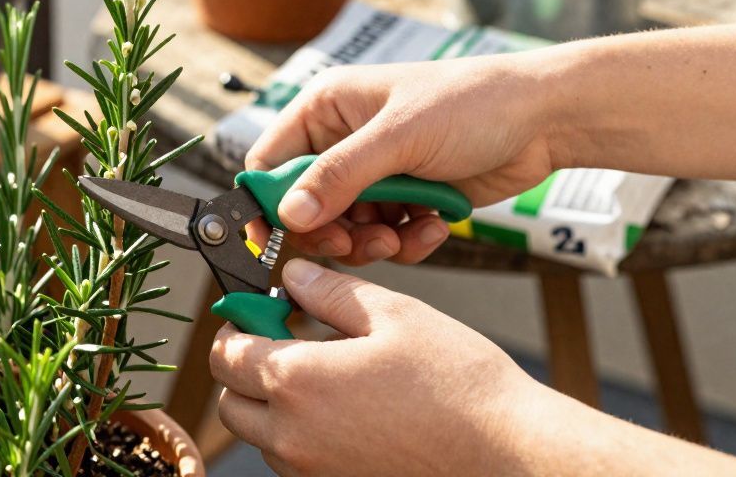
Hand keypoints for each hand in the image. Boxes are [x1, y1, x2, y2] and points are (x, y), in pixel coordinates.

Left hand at [210, 259, 735, 476]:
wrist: (510, 455)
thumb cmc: (459, 385)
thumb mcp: (394, 315)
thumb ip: (330, 292)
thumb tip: (292, 277)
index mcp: (297, 382)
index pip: (225, 354)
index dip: (237, 325)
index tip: (258, 311)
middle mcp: (292, 437)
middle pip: (231, 402)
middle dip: (246, 369)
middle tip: (286, 341)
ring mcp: (312, 472)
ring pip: (261, 437)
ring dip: (273, 406)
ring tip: (327, 376)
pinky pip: (295, 462)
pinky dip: (303, 437)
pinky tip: (348, 412)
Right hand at [246, 55, 561, 264]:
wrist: (544, 120)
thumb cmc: (472, 103)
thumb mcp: (399, 137)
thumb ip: (339, 176)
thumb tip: (290, 214)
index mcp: (326, 109)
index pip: (271, 162)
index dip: (270, 202)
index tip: (277, 240)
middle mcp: (343, 141)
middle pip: (305, 206)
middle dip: (331, 230)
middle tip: (356, 242)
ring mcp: (375, 173)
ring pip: (344, 229)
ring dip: (371, 242)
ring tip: (402, 235)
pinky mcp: (405, 199)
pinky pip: (383, 237)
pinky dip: (405, 242)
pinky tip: (434, 228)